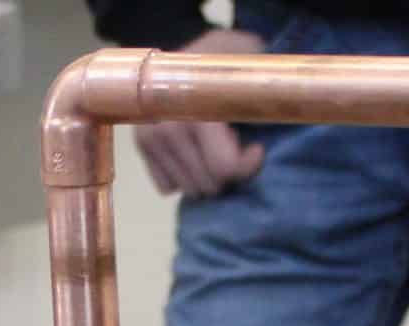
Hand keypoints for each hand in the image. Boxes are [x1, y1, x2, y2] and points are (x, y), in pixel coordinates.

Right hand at [132, 28, 267, 198]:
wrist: (188, 53)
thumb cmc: (226, 61)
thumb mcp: (252, 68)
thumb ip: (261, 98)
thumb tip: (267, 134)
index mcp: (196, 114)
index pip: (224, 169)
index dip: (248, 165)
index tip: (256, 148)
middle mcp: (166, 130)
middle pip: (209, 184)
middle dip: (229, 172)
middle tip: (235, 146)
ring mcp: (149, 140)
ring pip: (190, 189)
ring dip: (208, 175)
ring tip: (215, 147)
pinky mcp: (141, 148)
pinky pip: (168, 187)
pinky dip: (185, 175)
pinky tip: (194, 152)